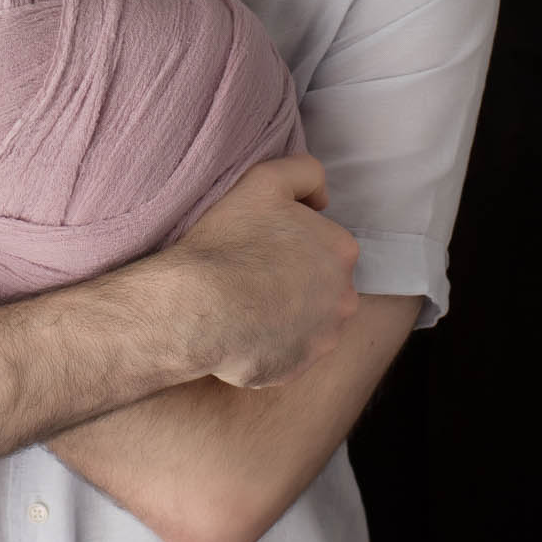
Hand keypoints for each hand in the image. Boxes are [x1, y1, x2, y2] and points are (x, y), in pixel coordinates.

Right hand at [168, 154, 359, 388]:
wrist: (196, 307)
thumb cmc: (228, 242)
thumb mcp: (264, 180)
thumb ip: (304, 172)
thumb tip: (323, 197)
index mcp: (341, 249)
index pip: (322, 243)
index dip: (290, 242)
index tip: (261, 245)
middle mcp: (344, 297)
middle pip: (320, 284)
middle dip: (294, 280)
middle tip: (251, 273)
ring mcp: (323, 338)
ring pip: (307, 321)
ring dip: (284, 313)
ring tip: (243, 303)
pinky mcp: (298, 369)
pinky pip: (285, 352)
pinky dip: (268, 343)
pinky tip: (239, 329)